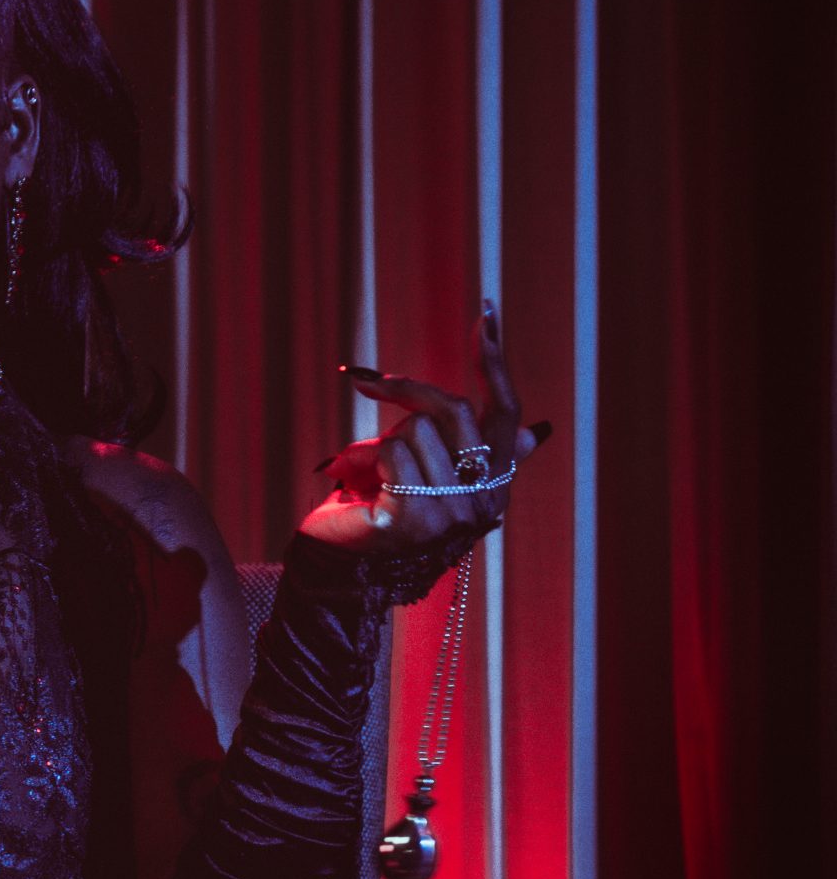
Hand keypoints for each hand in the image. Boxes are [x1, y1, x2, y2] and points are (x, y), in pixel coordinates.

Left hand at [300, 300, 545, 551]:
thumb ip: (478, 450)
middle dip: (405, 389)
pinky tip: (359, 491)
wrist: (338, 562)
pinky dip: (363, 461)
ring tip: (369, 476)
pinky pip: (390, 454)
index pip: (506, 413)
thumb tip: (539, 432)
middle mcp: (482, 503)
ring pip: (415, 430)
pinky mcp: (413, 520)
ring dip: (379, 443)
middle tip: (366, 381)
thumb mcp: (430, 472)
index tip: (485, 316)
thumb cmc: (382, 508)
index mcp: (494, 484)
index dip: (494, 364)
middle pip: (454, 409)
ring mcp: (451, 515)